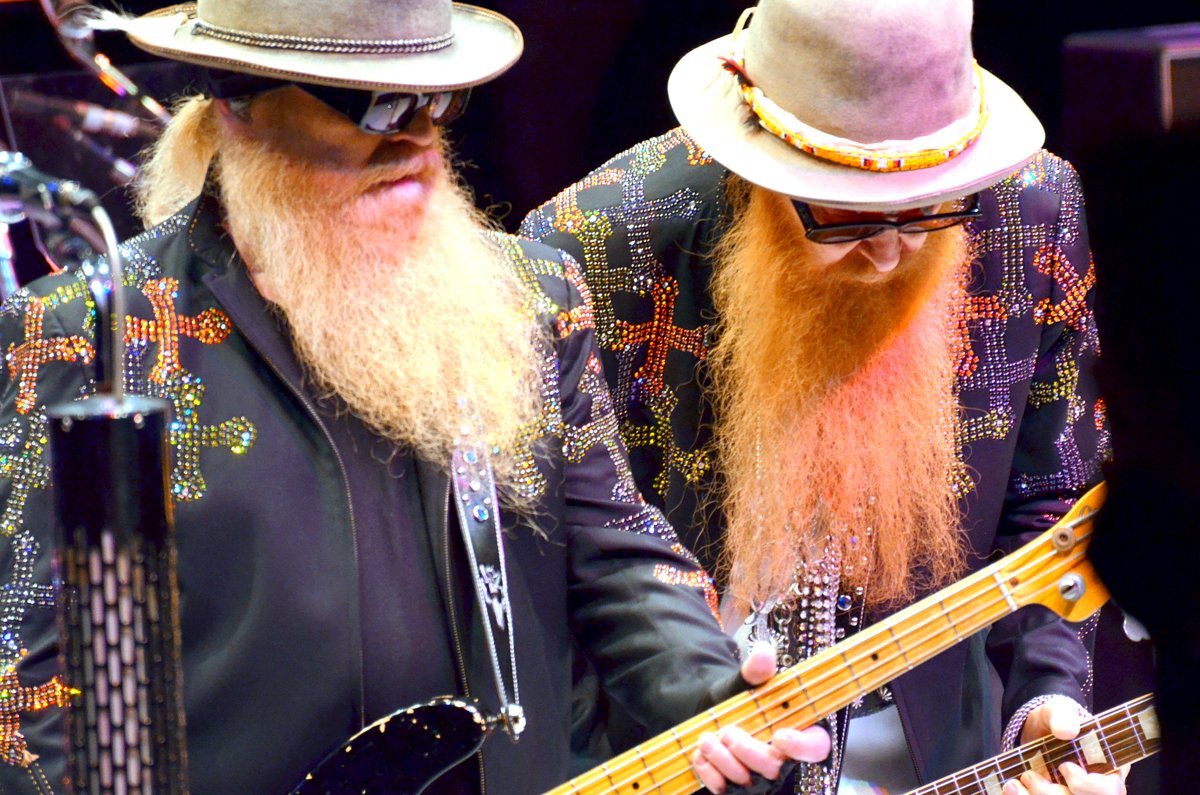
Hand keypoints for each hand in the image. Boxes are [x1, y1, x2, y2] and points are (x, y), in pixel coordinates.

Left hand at [690, 643, 831, 793]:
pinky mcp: (735, 788)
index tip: (780, 735)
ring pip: (748, 782)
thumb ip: (755, 673)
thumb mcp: (744, 684)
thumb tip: (763, 653)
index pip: (816, 746)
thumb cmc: (739, 701)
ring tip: (707, 739)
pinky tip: (699, 755)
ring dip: (724, 762)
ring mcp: (758, 778)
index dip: (802, 746)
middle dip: (748, 752)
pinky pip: (724, 791)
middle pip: (774, 768)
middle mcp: (781, 760)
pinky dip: (709, 774)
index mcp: (796, 732)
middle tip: (726, 732)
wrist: (713, 715)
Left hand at [1002, 701, 1128, 794]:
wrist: (1036, 733)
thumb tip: (1067, 730)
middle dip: (1051, 794)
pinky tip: (1011, 789)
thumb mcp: (1057, 712)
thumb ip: (1062, 717)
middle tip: (1030, 776)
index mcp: (1108, 769)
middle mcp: (1095, 790)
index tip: (1065, 766)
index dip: (1087, 785)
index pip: (1111, 790)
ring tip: (1015, 783)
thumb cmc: (1056, 722)